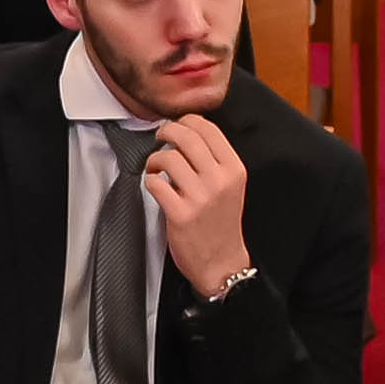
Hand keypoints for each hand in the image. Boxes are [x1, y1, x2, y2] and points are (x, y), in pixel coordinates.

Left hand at [140, 112, 254, 293]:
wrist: (221, 262)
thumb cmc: (222, 224)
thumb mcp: (231, 186)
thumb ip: (216, 160)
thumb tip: (190, 131)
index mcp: (234, 170)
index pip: (209, 129)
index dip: (187, 120)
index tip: (178, 125)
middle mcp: (219, 181)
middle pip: (186, 136)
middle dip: (166, 131)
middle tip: (161, 137)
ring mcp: (200, 197)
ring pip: (168, 157)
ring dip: (155, 159)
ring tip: (156, 167)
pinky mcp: (181, 214)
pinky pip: (155, 182)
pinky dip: (150, 180)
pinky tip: (155, 185)